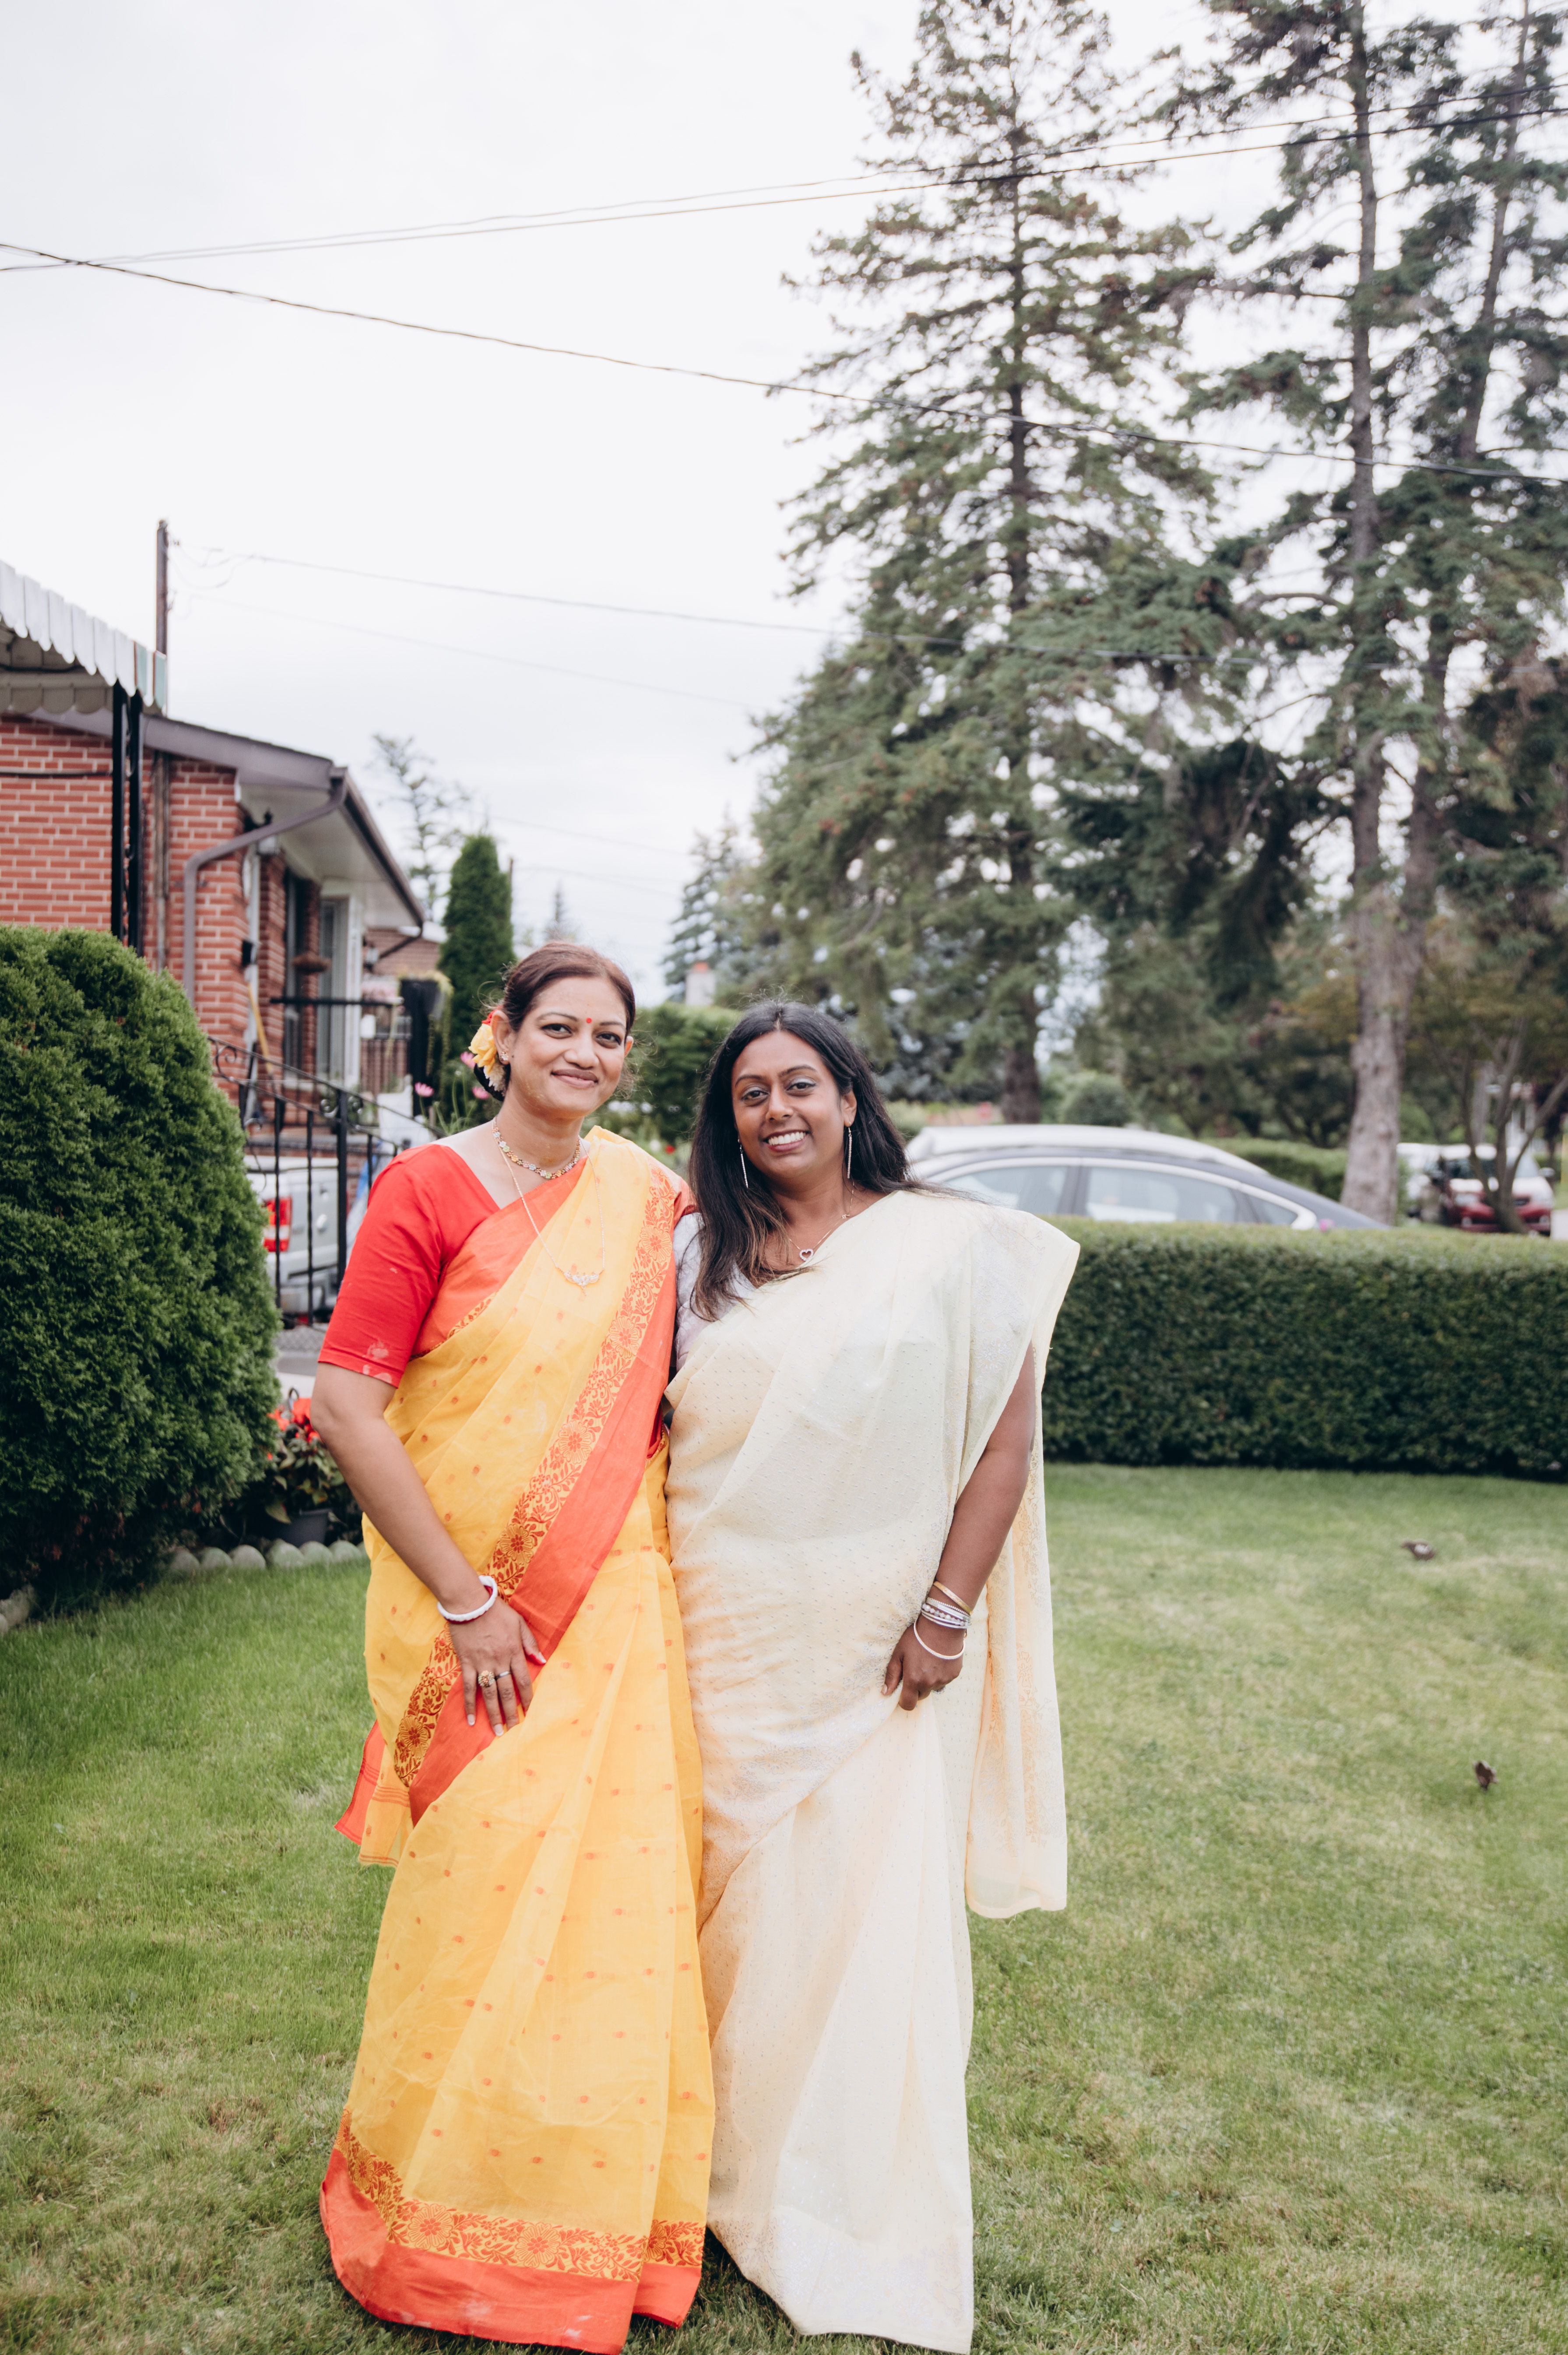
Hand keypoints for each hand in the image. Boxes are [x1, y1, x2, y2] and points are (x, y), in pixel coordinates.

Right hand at [450, 1599, 544, 1734]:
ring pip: (489, 1694)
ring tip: (497, 1731)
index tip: (529, 1713)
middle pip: (507, 1691)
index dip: (527, 1698)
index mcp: (514, 1651)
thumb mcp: (519, 1623)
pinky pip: (469, 1687)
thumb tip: (543, 1661)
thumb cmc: (496, 1611)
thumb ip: (530, 1643)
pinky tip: (472, 1719)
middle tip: (513, 1730)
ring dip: (494, 1714)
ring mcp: (482, 1663)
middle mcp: (499, 1660)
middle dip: (511, 1712)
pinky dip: (470, 1704)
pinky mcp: (467, 1663)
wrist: (469, 1603)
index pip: (523, 1680)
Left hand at [883, 1619, 963, 1711]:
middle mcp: (930, 1684)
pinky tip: (938, 1659)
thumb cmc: (917, 1637)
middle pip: (920, 1696)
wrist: (942, 1624)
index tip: (903, 1688)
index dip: (903, 1699)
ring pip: (933, 1688)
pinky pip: (944, 1680)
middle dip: (916, 1687)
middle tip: (915, 1668)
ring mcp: (944, 1680)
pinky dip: (940, 1674)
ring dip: (929, 1680)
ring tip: (928, 1661)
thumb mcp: (899, 1653)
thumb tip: (885, 1692)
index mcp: (914, 1680)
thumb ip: (892, 1674)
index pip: (907, 1704)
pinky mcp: (954, 1674)